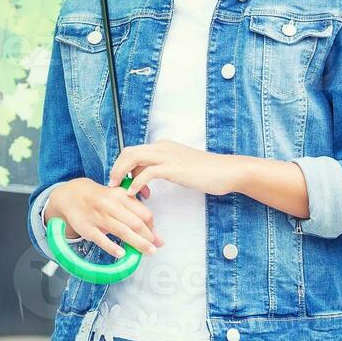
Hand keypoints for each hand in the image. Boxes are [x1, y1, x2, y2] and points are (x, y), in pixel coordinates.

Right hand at [43, 177, 161, 259]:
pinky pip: (101, 239)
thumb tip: (151, 225)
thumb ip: (133, 207)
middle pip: (135, 223)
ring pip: (122, 231)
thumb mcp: (117, 194)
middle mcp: (111, 205)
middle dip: (148, 237)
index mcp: (121, 196)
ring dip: (137, 243)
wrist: (72, 195)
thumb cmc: (99, 197)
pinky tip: (122, 255)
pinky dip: (112, 247)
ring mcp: (98, 217)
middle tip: (155, 247)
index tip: (155, 236)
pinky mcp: (87, 228)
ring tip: (147, 252)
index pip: (143, 213)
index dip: (152, 227)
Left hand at [107, 140, 243, 197]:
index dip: (124, 166)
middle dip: (117, 168)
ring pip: (133, 158)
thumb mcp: (180, 167)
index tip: (123, 182)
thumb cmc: (207, 172)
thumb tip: (147, 178)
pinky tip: (133, 194)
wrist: (228, 171)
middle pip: (128, 151)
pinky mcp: (173, 168)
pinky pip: (146, 173)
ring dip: (121, 174)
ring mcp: (168, 156)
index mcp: (164, 146)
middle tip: (113, 185)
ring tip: (118, 189)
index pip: (134, 150)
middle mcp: (162, 147)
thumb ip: (163, 168)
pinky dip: (135, 183)